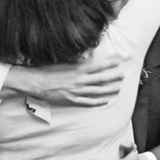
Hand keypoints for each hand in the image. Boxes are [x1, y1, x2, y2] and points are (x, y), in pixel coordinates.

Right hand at [2, 53, 127, 105]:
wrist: (36, 83)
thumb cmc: (49, 70)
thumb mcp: (65, 62)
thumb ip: (79, 61)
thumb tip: (90, 57)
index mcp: (78, 70)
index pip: (99, 65)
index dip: (110, 63)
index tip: (119, 60)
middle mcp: (80, 81)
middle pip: (101, 79)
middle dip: (113, 77)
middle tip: (123, 75)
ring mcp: (77, 92)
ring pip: (98, 92)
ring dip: (109, 90)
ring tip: (118, 88)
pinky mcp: (72, 101)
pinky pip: (89, 102)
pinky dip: (98, 102)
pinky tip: (106, 101)